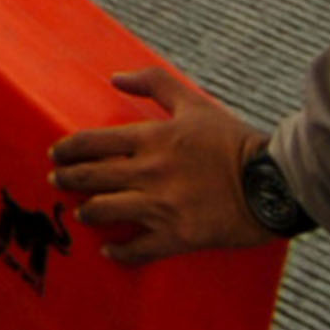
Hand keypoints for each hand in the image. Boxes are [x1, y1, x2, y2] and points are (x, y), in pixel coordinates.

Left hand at [46, 67, 268, 265]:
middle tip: (57, 181)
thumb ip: (154, 84)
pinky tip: (108, 251)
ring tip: (82, 213)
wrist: (273, 183)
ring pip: (105, 211)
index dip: (68, 149)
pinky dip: (119, 252)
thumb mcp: (194, 103)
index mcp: (152, 139)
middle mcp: (149, 172)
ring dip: (88, 212)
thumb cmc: (235, 141)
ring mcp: (161, 206)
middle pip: (91, 177)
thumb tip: (116, 77)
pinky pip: (138, 250)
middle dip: (68, 179)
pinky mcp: (178, 236)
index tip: (57, 154)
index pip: (92, 142)